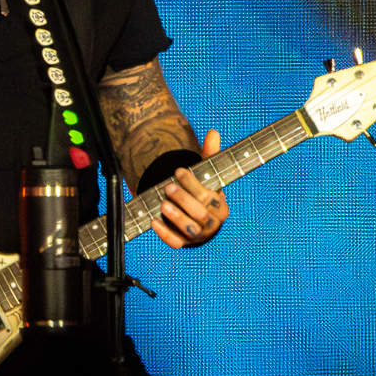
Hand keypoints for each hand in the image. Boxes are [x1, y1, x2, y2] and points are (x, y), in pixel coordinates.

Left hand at [152, 130, 227, 248]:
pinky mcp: (184, 243)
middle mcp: (212, 224)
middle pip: (201, 214)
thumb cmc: (201, 192)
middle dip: (184, 199)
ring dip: (176, 217)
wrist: (194, 215)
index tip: (179, 171)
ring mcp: (198, 235)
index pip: (210, 197)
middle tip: (168, 187)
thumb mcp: (206, 175)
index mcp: (221, 207)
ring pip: (190, 230)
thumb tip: (213, 133)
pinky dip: (164, 233)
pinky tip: (153, 222)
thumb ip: (210, 155)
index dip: (194, 184)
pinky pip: (175, 242)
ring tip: (163, 204)